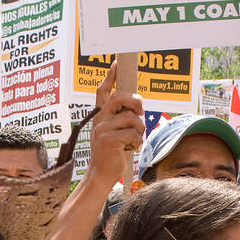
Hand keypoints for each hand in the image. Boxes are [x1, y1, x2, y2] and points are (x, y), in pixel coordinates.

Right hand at [88, 60, 145, 186]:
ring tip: (136, 140)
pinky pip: (131, 133)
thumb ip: (122, 120)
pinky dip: (137, 141)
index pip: (103, 92)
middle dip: (135, 102)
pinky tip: (133, 148)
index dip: (110, 77)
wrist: (101, 175)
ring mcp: (101, 129)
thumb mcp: (116, 134)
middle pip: (119, 97)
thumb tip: (138, 107)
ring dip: (140, 129)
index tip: (116, 64)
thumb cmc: (112, 155)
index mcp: (100, 116)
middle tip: (141, 112)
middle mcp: (98, 120)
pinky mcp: (106, 140)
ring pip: (130, 118)